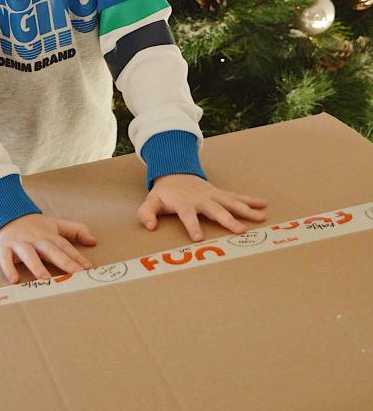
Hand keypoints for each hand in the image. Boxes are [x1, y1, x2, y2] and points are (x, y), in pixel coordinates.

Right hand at [0, 213, 97, 284]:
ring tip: (45, 279)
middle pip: (51, 250)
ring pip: (29, 255)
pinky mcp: (3, 248)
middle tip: (75, 274)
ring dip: (37, 266)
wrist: (6, 213)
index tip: (88, 268)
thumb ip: (76, 231)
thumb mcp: (56, 224)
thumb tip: (94, 241)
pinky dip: (9, 268)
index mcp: (49, 235)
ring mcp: (19, 243)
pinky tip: (14, 280)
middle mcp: (35, 239)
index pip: (65, 246)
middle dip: (63, 261)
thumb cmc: (34, 225)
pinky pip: (5, 259)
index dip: (77, 256)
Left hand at [138, 174, 267, 241]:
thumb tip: (149, 226)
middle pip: (215, 210)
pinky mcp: (220, 194)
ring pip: (231, 202)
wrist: (174, 173)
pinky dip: (250, 200)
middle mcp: (201, 199)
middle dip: (227, 220)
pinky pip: (236, 197)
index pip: (187, 216)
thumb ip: (146, 213)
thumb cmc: (164, 193)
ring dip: (246, 210)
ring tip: (261, 218)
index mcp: (184, 203)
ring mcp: (212, 195)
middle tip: (240, 231)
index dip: (192, 226)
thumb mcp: (151, 202)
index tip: (199, 238)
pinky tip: (264, 205)